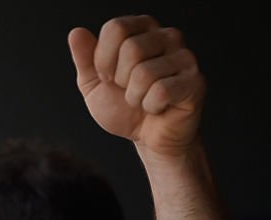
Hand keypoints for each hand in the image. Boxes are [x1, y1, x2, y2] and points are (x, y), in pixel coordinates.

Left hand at [68, 15, 205, 158]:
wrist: (149, 140)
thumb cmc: (126, 110)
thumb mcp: (95, 86)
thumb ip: (84, 59)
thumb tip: (76, 33)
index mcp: (142, 29)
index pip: (115, 28)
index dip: (104, 61)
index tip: (110, 78)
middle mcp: (167, 36)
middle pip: (131, 48)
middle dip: (121, 82)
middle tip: (130, 93)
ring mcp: (185, 57)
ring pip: (144, 73)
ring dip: (135, 98)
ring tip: (144, 101)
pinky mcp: (195, 81)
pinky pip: (160, 91)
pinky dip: (151, 107)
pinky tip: (159, 108)